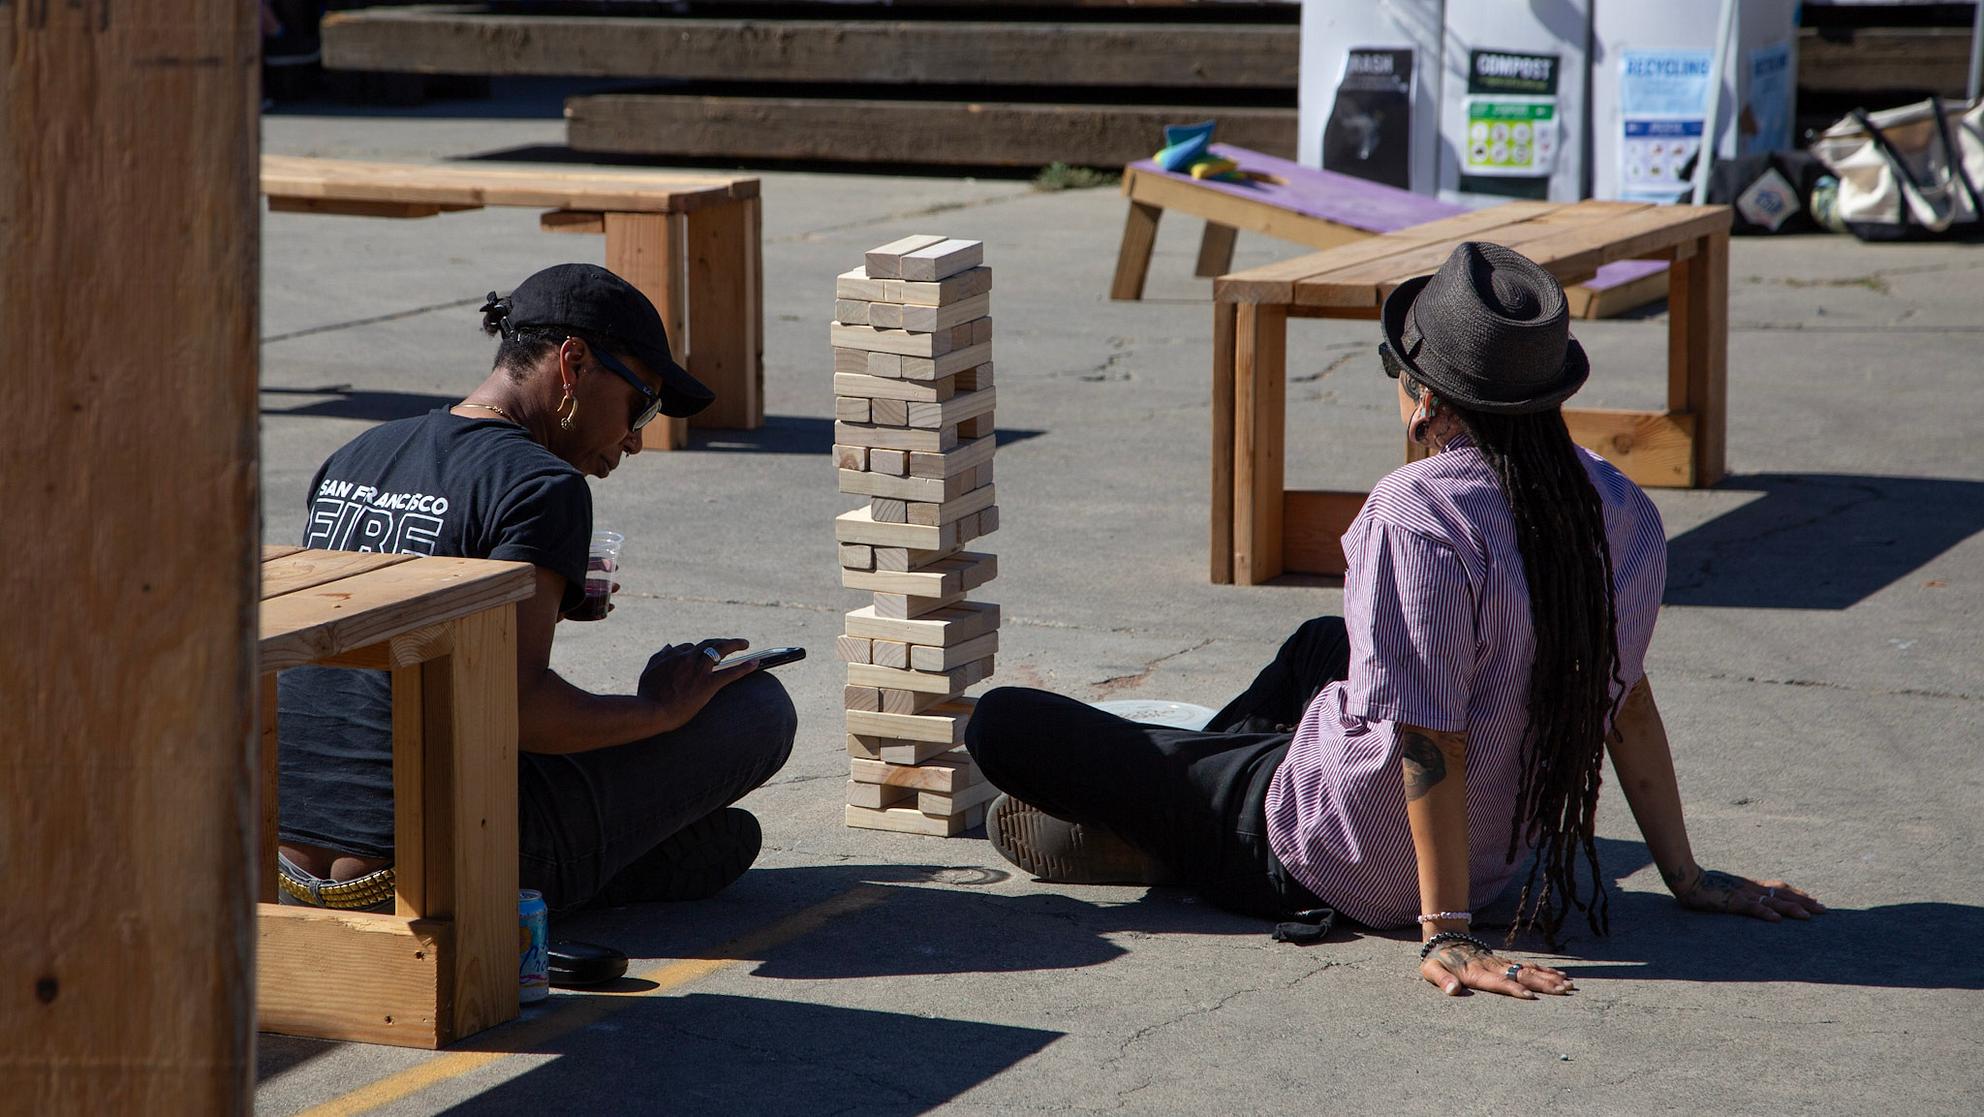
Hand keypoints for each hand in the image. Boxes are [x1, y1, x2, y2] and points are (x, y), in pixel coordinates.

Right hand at [636, 638, 755, 725]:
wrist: (650, 711)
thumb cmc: (647, 695)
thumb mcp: (649, 671)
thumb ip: (659, 656)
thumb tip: (668, 645)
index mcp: (673, 655)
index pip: (688, 647)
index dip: (696, 650)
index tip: (702, 655)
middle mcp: (687, 658)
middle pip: (707, 643)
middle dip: (720, 641)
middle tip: (730, 643)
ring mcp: (699, 670)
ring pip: (720, 649)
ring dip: (735, 644)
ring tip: (744, 644)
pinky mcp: (708, 684)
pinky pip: (730, 672)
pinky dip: (745, 666)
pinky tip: (755, 662)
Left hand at [1419, 938, 1574, 999]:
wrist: (1445, 937)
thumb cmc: (1438, 959)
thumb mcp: (1431, 970)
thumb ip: (1442, 980)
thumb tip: (1453, 990)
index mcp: (1477, 972)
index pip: (1498, 982)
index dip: (1513, 988)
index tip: (1530, 996)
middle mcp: (1493, 967)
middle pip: (1521, 975)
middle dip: (1543, 984)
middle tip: (1563, 991)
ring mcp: (1502, 963)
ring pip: (1529, 970)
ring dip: (1549, 978)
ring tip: (1569, 986)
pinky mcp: (1506, 962)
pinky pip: (1528, 965)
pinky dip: (1545, 970)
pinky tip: (1561, 976)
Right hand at [1668, 865, 1824, 921]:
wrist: (1685, 878)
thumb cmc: (1701, 883)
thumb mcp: (1725, 887)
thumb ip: (1738, 892)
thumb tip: (1748, 900)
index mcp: (1749, 884)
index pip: (1779, 887)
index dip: (1797, 893)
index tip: (1813, 899)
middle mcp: (1750, 888)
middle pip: (1783, 893)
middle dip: (1804, 901)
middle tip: (1823, 910)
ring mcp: (1742, 894)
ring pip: (1772, 901)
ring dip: (1791, 908)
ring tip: (1808, 916)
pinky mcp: (1731, 902)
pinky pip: (1751, 908)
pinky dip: (1765, 913)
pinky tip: (1776, 920)